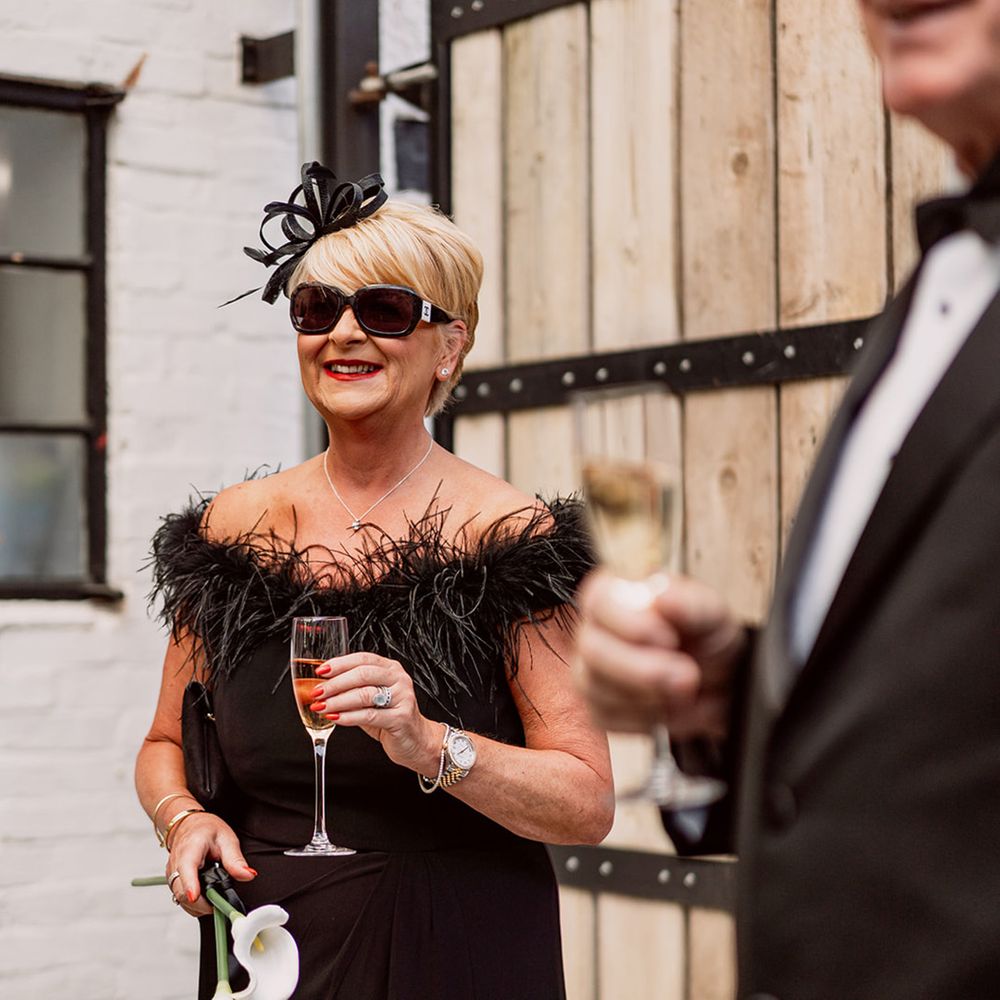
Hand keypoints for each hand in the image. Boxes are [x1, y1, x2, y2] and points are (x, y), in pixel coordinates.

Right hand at [165, 812, 256, 916]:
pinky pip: (181, 899)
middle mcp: (176, 864)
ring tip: (217, 900)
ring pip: (180, 899)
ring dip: (198, 906)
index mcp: (190, 849)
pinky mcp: (173, 882)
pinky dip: (194, 904)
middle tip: (222, 904)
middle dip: (202, 903)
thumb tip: (248, 875)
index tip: (195, 896)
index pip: (186, 869)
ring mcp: (171, 875)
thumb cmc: (206, 830)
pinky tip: (207, 898)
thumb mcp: (226, 839)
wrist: (189, 825)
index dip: (190, 885)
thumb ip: (236, 860)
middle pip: (182, 891)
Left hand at [312, 652, 440, 774]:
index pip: (363, 658)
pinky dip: (348, 717)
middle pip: (363, 674)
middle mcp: (399, 679)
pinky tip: (335, 718)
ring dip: (338, 701)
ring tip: (322, 707)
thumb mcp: (372, 699)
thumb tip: (322, 686)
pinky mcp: (401, 718)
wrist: (416, 740)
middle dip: (335, 683)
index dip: (340, 663)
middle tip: (317, 692)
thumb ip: (353, 690)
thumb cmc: (391, 717)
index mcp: (391, 668)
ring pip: (365, 694)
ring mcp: (402, 697)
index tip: (320, 671)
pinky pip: (370, 715)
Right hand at [575, 570, 746, 740]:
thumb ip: (689, 602)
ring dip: (648, 696)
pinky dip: (644, 718)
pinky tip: (665, 706)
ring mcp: (591, 670)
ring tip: (682, 690)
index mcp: (617, 595)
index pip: (598, 600)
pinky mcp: (597, 708)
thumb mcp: (712, 614)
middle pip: (593, 650)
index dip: (629, 623)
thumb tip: (659, 594)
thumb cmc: (709, 640)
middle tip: (687, 676)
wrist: (722, 685)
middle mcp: (596, 630)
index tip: (668, 638)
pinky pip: (606, 717)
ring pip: (596, 687)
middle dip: (643, 670)